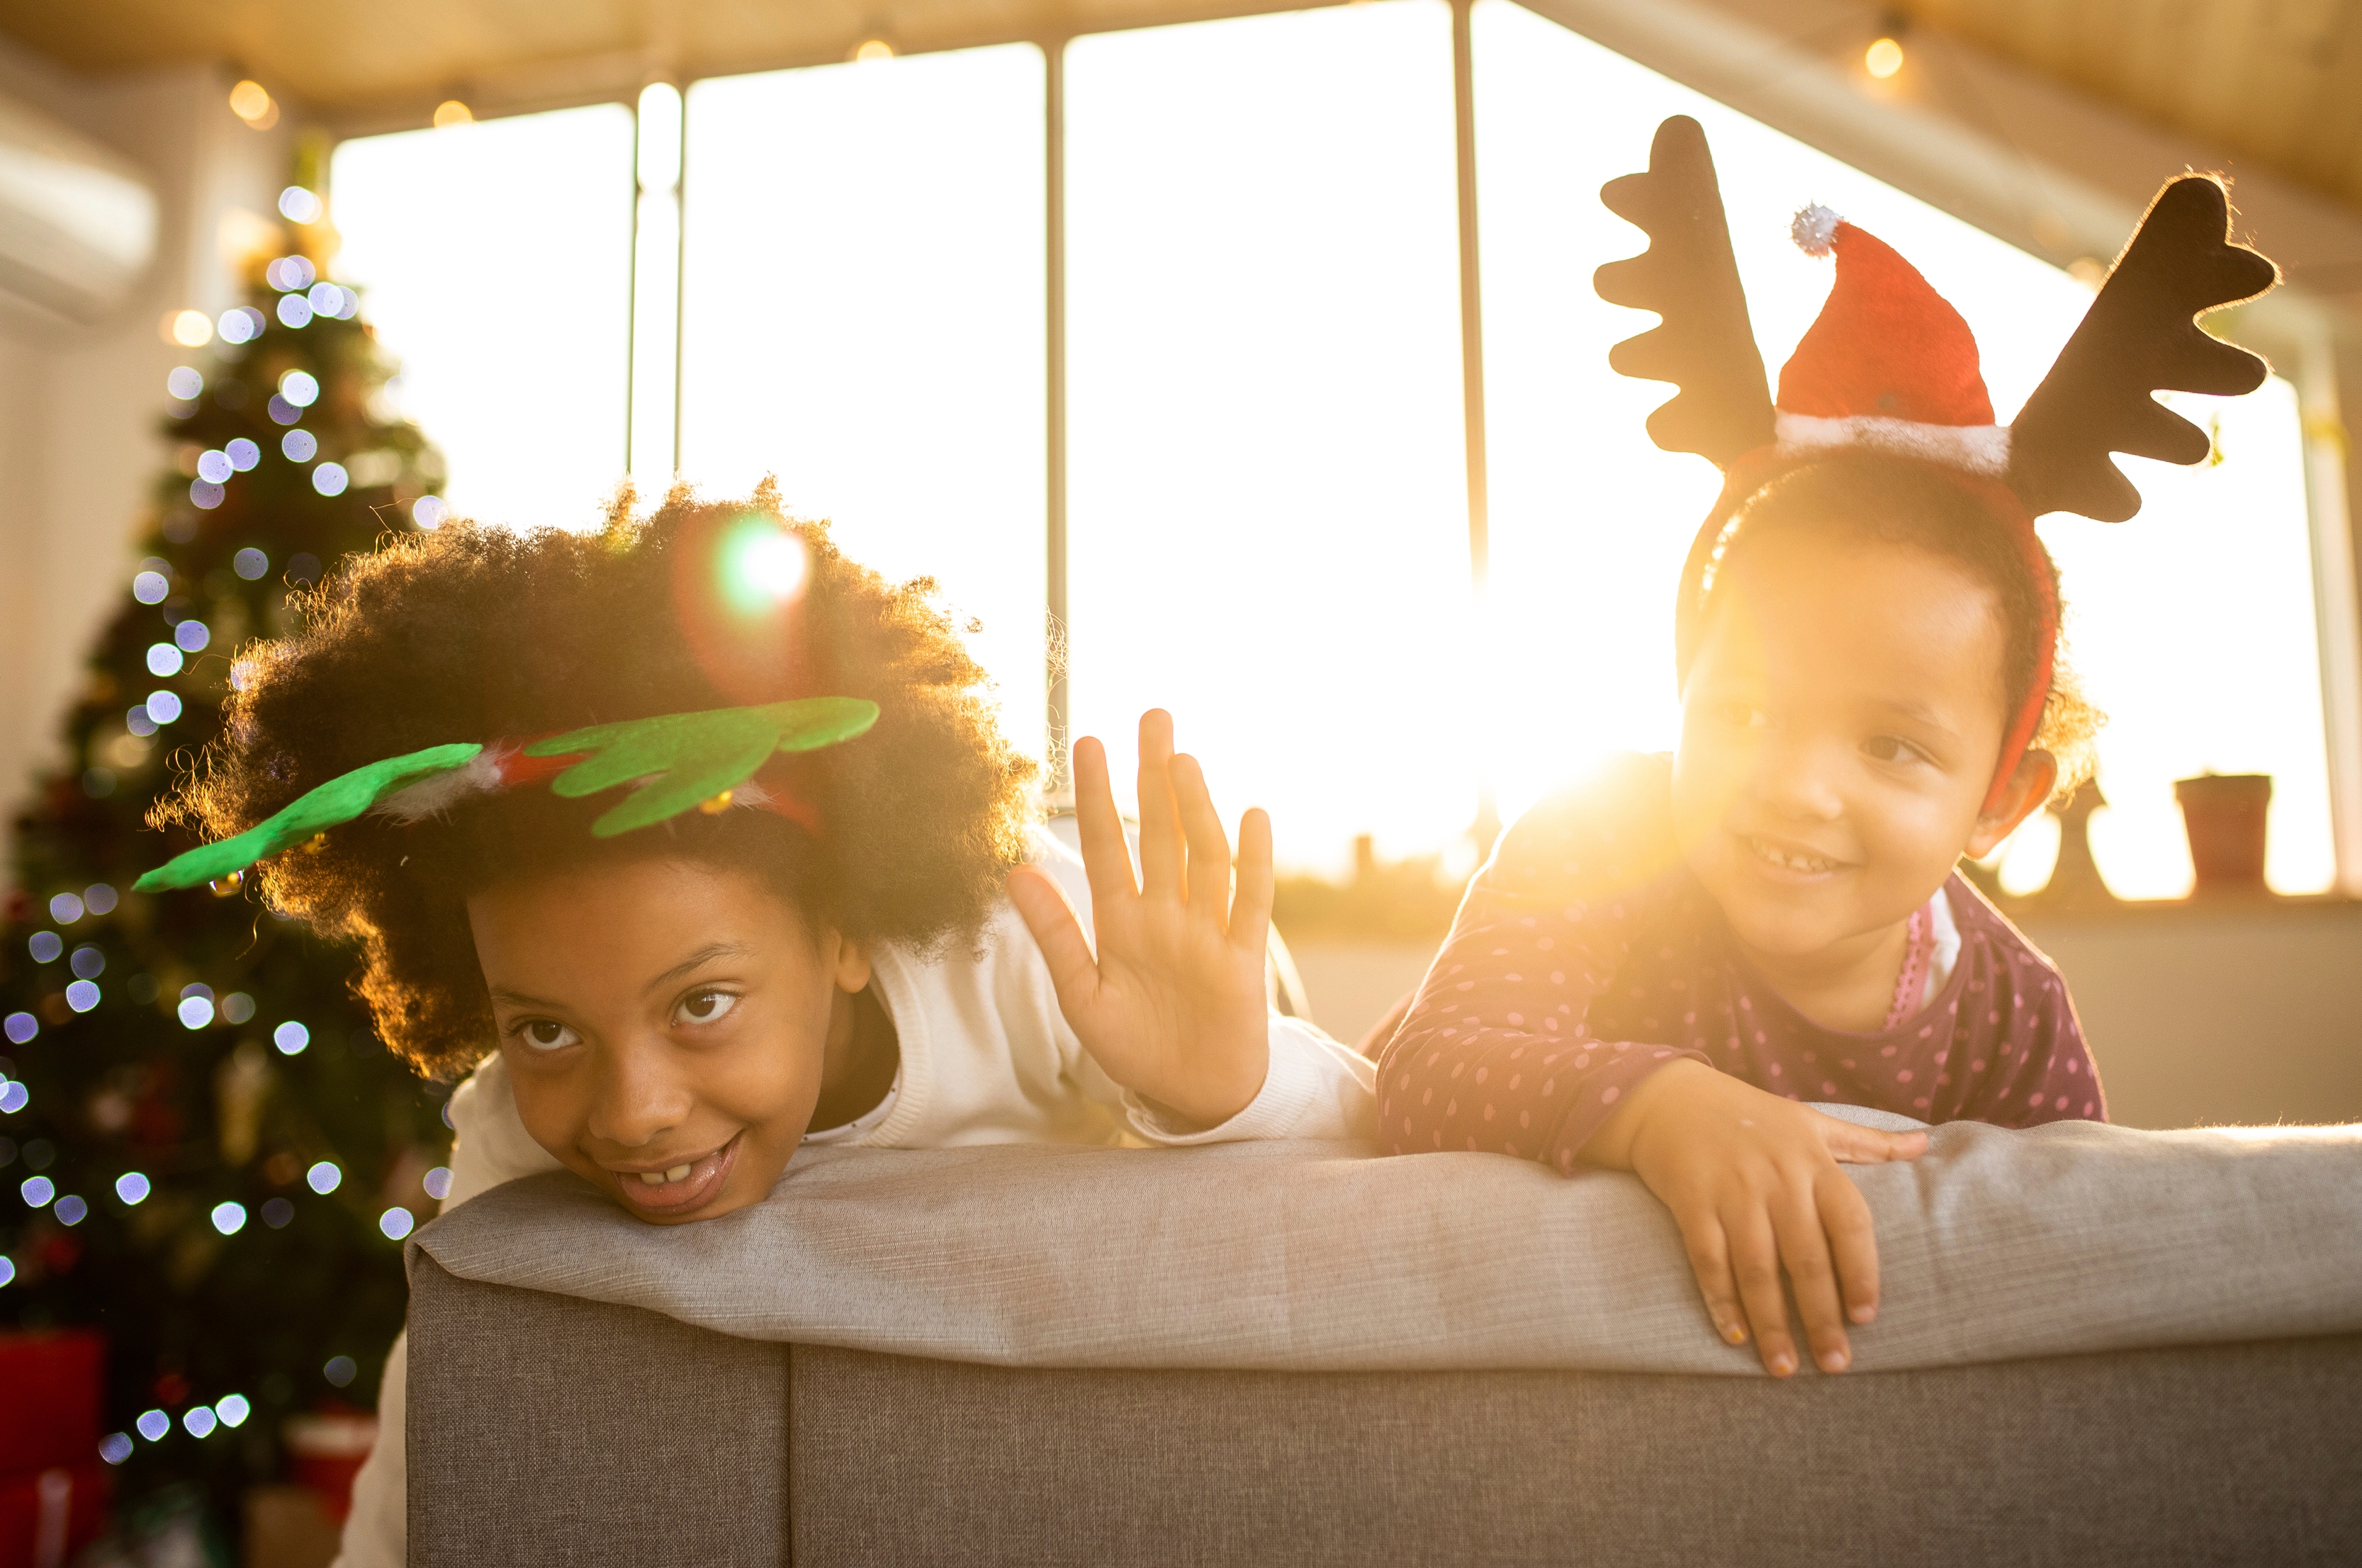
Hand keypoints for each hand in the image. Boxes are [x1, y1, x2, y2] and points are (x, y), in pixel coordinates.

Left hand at [1006, 710, 1273, 1128]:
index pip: (1104, 845)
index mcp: (1121, 922)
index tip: (1087, 743)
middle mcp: (1166, 916)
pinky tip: (1251, 817)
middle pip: (1159, 833)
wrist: (1190, 1098)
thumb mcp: (1081, 997)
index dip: (1094, 797)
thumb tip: (1014, 870)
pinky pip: (1249, 904)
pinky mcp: (1242, 960)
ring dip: (1195, 808)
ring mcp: (1206, 933)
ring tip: (1182, 759)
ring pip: (1203, 857)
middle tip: (1152, 716)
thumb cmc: (1134, 1049)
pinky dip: (1254, 862)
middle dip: (1153, 777)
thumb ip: (1054, 934)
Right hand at [1581, 1060, 1926, 1376]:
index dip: (1861, 1273)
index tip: (1866, 1317)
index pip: (1850, 1224)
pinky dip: (1721, 1301)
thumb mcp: (1811, 1121)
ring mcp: (1732, 1192)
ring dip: (1772, 1323)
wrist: (1670, 1097)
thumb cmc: (1750, 1114)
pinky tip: (1735, 1336)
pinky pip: (1708, 1261)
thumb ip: (1867, 1141)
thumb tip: (1925, 1146)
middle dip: (1821, 1317)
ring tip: (1784, 1367)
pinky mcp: (1692, 1202)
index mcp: (1813, 1162)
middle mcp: (1777, 1179)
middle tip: (1835, 1363)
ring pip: (1757, 1269)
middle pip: (1806, 1259)